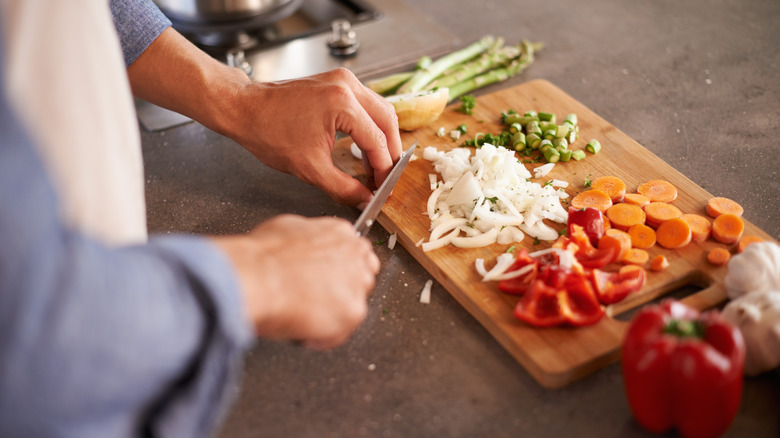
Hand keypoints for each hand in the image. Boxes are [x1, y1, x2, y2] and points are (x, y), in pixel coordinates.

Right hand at [211, 214, 378, 348]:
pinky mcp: (353, 312)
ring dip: (332, 314)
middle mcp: (355, 256)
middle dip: (341, 291)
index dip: (339, 270)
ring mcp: (357, 285)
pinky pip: (340, 333)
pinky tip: (301, 329)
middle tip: (314, 300)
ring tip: (303, 315)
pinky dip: (321, 337)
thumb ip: (307, 238)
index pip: (355, 253)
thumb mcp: (286, 228)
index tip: (326, 279)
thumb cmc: (263, 257)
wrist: (258, 277)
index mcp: (340, 233)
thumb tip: (302, 247)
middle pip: (361, 279)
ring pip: (352, 307)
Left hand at [227, 68, 402, 207]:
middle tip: (386, 177)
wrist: (245, 109)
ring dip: (382, 138)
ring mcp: (343, 80)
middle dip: (390, 152)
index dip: (384, 169)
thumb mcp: (310, 168)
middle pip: (387, 120)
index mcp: (342, 104)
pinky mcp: (337, 81)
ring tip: (376, 164)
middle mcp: (347, 86)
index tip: (383, 188)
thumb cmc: (268, 132)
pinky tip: (364, 145)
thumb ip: (343, 187)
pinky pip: (365, 104)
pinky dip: (370, 125)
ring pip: (380, 110)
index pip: (378, 141)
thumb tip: (364, 199)